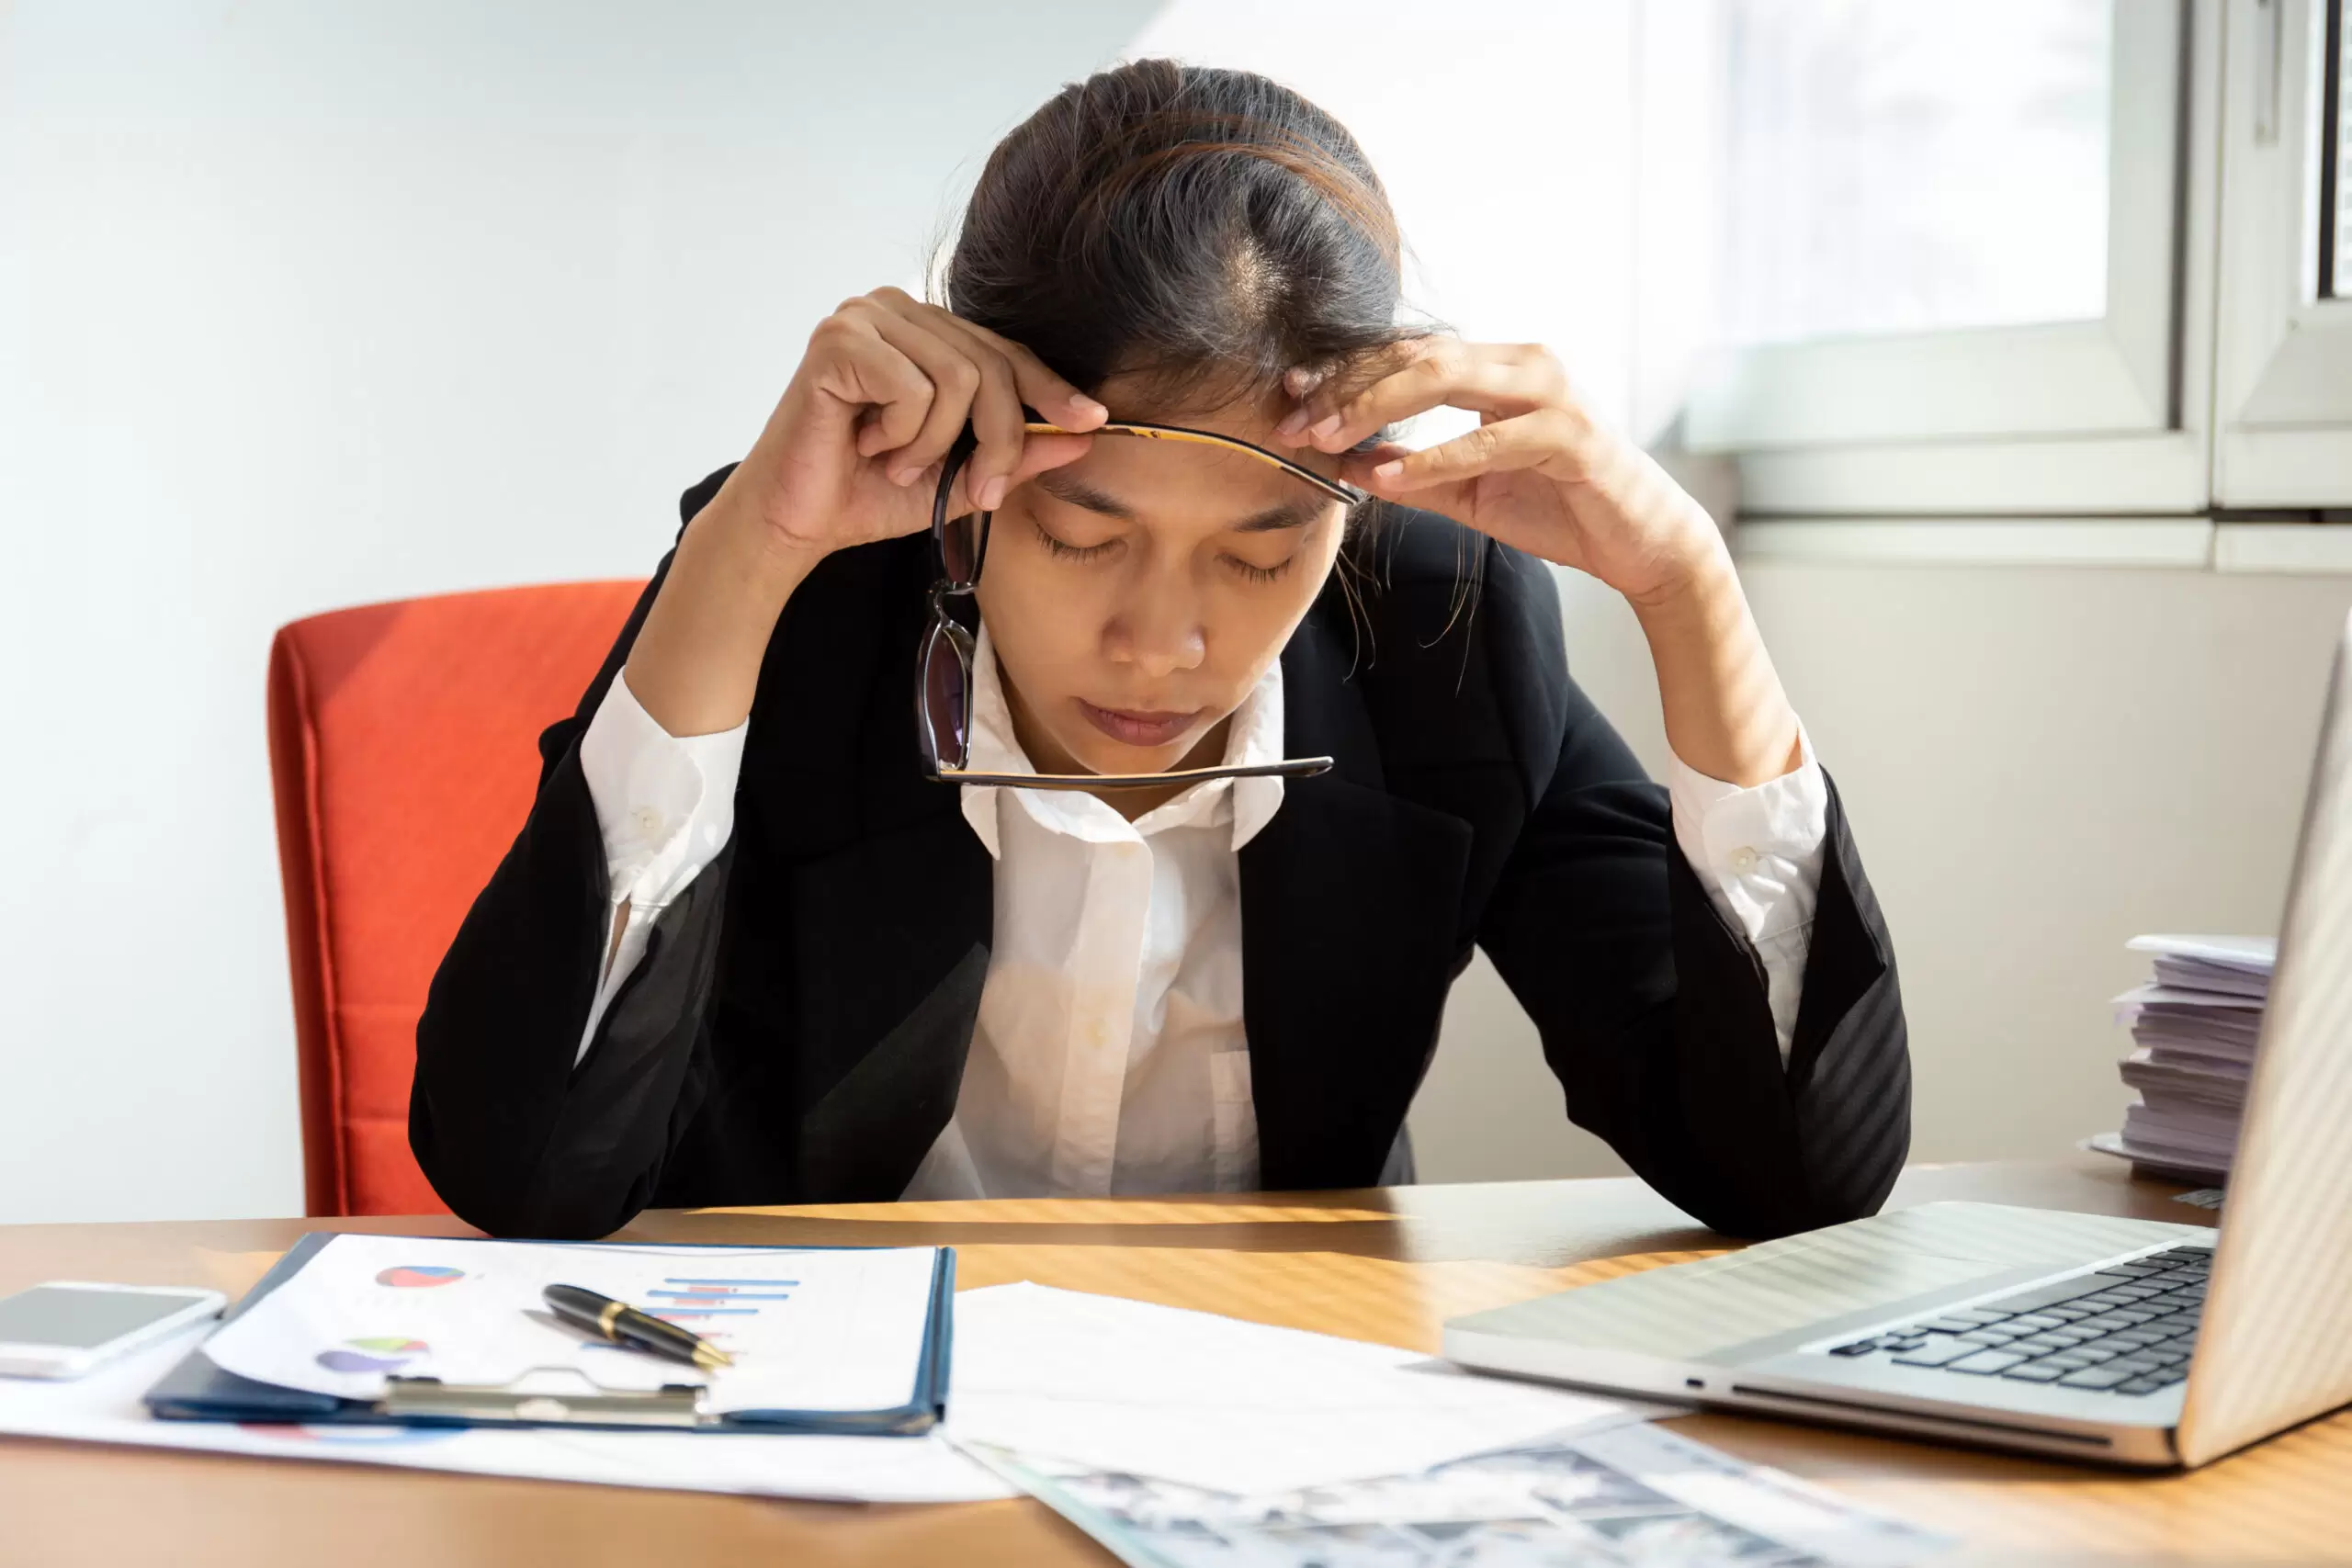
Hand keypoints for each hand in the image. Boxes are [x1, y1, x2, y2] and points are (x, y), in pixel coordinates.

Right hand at [710, 286, 1107, 567]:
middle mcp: (894, 308)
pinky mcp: (837, 340)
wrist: (794, 523)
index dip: (1051, 388)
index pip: (1005, 350)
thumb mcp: (960, 477)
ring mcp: (863, 316)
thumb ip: (1017, 452)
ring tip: (898, 464)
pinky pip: (914, 388)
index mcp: (924, 331)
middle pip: (991, 365)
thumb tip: (1086, 433)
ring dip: (937, 444)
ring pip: (959, 378)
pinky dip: (903, 434)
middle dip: (999, 440)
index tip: (1091, 422)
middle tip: (977, 493)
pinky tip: (868, 445)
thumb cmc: (868, 494)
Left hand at [1273, 341, 1724, 607]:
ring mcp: (1551, 394)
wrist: (1642, 544)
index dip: (1347, 372)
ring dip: (1378, 408)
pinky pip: (1487, 441)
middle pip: (1418, 355)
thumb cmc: (1561, 508)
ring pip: (1447, 377)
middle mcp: (1526, 365)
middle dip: (1349, 386)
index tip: (1292, 397)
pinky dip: (1432, 458)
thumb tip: (1348, 466)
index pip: (1411, 354)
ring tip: (1327, 437)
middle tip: (1295, 419)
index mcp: (1502, 368)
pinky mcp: (1571, 435)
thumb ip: (1413, 475)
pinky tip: (1386, 475)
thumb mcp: (1471, 492)